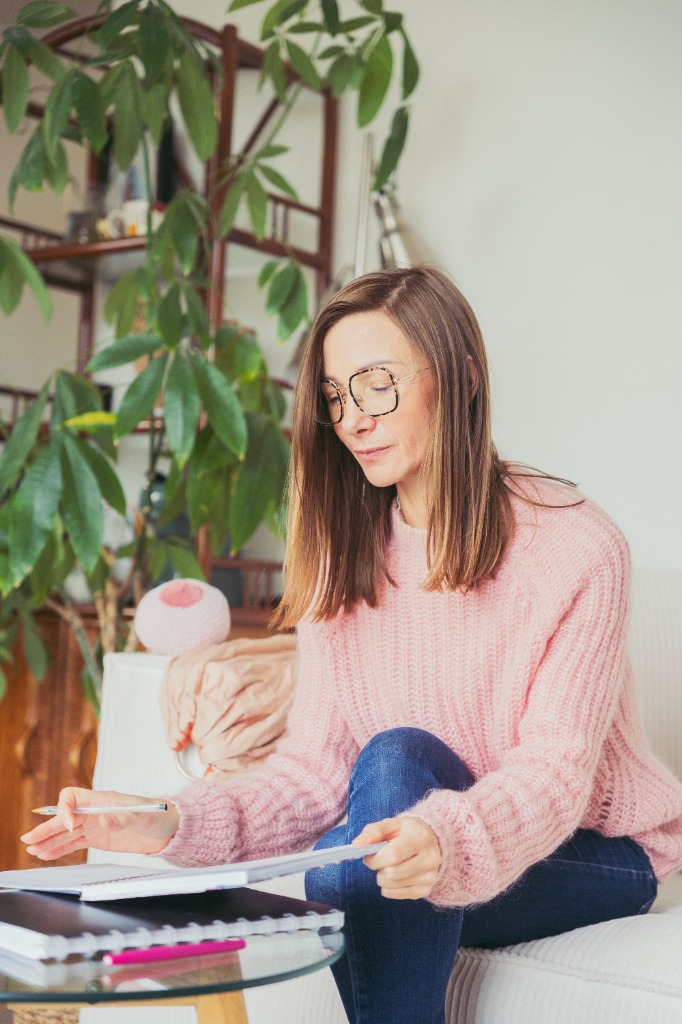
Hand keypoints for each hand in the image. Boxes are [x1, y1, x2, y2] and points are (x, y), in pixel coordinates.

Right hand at [20, 789, 179, 860]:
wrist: (168, 828)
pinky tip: (47, 854)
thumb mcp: (142, 817)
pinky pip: (73, 843)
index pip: (73, 797)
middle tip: (29, 838)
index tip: (68, 826)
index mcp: (103, 799)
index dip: (65, 810)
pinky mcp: (98, 838)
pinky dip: (59, 849)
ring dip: (48, 840)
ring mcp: (94, 825)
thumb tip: (103, 820)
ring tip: (32, 850)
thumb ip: (122, 818)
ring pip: (65, 832)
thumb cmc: (158, 815)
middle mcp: (95, 811)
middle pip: (64, 817)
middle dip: (46, 827)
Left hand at [353, 816, 441, 899]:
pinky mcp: (426, 889)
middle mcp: (430, 858)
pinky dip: (389, 889)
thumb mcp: (392, 824)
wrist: (431, 840)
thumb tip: (357, 844)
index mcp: (420, 837)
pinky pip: (400, 895)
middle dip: (378, 869)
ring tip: (386, 867)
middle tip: (378, 861)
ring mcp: (430, 875)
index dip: (376, 859)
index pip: (394, 855)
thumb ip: (373, 831)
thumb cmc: (407, 832)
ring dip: (383, 878)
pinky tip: (392, 878)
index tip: (368, 856)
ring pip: (394, 885)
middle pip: (393, 873)